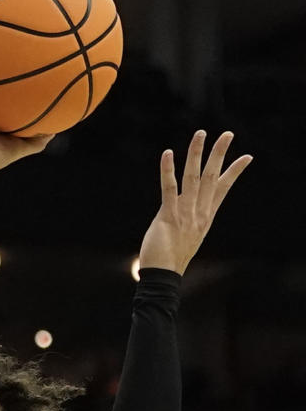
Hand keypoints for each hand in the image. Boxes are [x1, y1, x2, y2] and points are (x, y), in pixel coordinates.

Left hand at [138, 130, 252, 275]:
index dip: (234, 171)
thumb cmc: (171, 258)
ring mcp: (185, 214)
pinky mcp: (168, 216)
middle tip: (227, 133)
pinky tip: (169, 153)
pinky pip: (169, 188)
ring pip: (193, 177)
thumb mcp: (187, 235)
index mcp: (206, 216)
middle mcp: (199, 213)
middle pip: (213, 177)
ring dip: (197, 153)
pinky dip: (168, 170)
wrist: (163, 277)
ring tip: (201, 133)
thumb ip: (187, 216)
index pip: (223, 189)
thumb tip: (183, 204)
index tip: (247, 156)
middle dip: (220, 154)